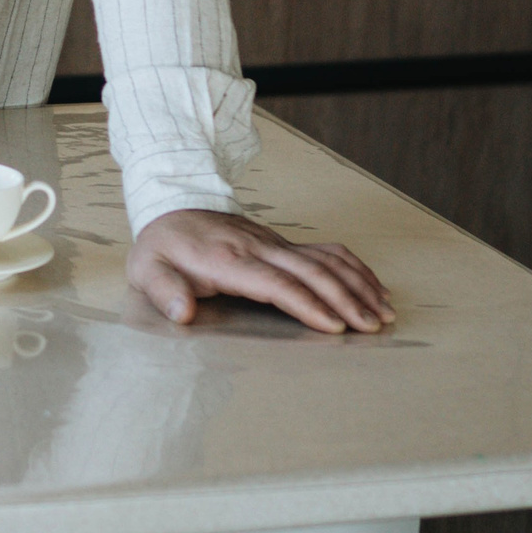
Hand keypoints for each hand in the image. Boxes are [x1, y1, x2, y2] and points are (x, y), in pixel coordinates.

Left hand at [127, 208, 394, 333]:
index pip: (274, 283)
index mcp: (227, 260)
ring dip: (358, 284)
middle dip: (345, 298)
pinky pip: (326, 252)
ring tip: (383, 312)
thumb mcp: (147, 270)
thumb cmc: (162, 247)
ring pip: (325, 259)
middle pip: (310, 271)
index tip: (334, 325)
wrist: (171, 206)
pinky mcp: (283, 242)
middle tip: (372, 326)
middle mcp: (257, 248)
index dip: (305, 303)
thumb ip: (164, 291)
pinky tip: (374, 286)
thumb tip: (181, 312)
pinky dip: (354, 268)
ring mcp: (274, 242)